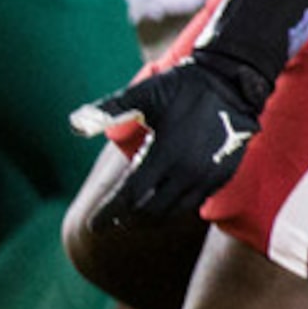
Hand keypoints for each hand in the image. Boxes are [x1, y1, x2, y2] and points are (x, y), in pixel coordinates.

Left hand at [70, 54, 266, 225]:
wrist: (232, 81)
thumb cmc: (183, 86)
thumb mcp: (145, 93)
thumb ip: (111, 110)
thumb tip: (75, 122)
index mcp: (165, 154)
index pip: (130, 195)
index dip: (110, 213)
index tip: (93, 226)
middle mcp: (188, 172)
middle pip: (151, 211)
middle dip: (128, 219)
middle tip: (113, 220)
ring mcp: (208, 176)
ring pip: (175, 211)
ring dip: (152, 217)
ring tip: (134, 217)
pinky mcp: (223, 175)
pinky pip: (196, 203)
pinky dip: (176, 208)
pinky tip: (164, 203)